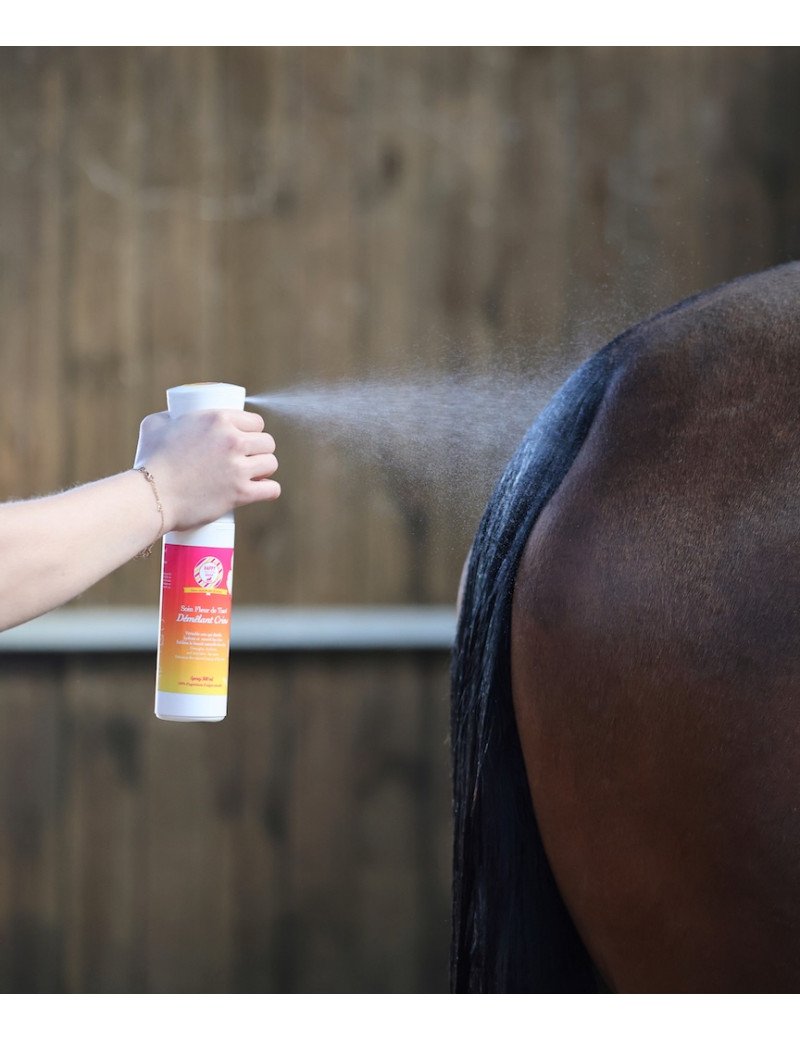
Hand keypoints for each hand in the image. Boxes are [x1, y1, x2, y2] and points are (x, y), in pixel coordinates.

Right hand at [134, 409, 279, 530]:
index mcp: (218, 418)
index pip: (256, 421)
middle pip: (267, 442)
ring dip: (265, 470)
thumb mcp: (155, 425)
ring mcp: (239, 467)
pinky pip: (272, 489)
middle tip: (249, 459)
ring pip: (271, 463)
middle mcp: (233, 440)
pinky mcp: (241, 493)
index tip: (247, 439)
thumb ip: (167, 416)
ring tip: (254, 474)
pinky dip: (269, 490)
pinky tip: (263, 490)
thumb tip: (172, 417)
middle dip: (260, 450)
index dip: (253, 431)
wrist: (151, 496)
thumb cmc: (151, 461)